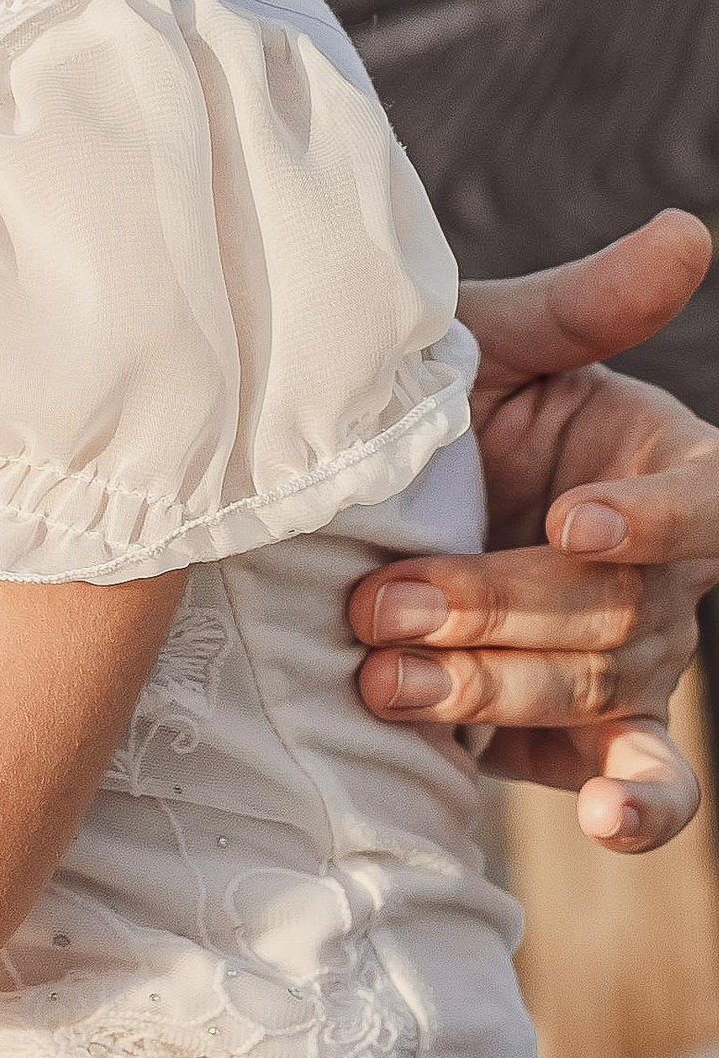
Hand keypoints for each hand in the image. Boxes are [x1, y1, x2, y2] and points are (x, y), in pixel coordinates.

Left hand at [349, 211, 716, 850]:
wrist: (370, 505)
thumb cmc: (445, 407)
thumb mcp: (494, 345)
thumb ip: (584, 306)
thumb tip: (692, 232)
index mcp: (667, 466)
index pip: (699, 501)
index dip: (643, 518)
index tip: (567, 519)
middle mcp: (669, 576)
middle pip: (614, 607)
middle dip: (491, 605)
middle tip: (379, 600)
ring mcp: (639, 663)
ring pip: (594, 686)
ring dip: (488, 686)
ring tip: (383, 678)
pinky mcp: (593, 737)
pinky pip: (643, 782)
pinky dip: (637, 809)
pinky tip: (607, 825)